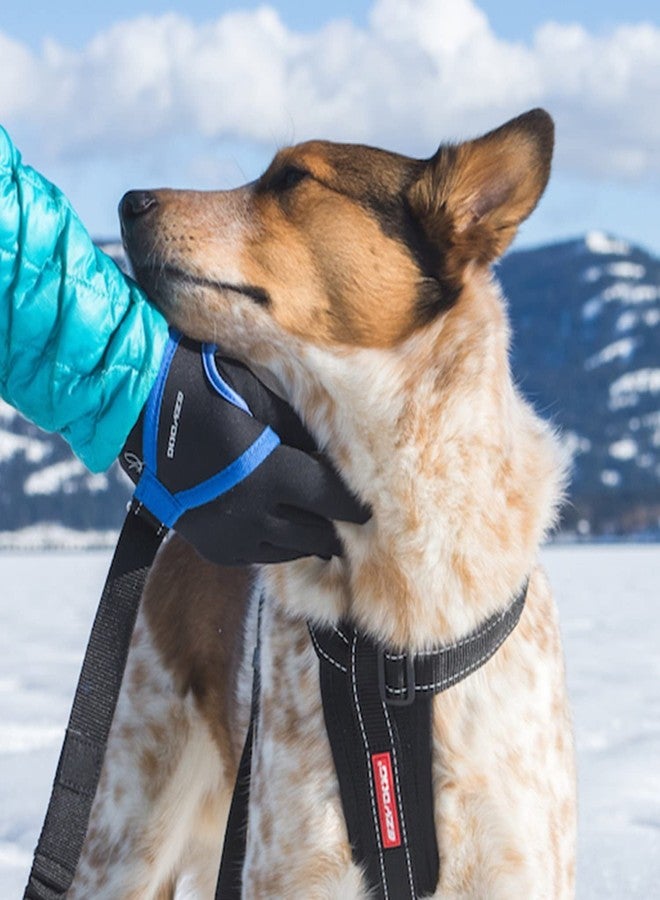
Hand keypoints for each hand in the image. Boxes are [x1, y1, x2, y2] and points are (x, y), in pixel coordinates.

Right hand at [120, 332, 369, 563]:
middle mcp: (248, 515)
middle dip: (338, 527)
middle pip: (315, 534)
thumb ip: (305, 436)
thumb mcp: (266, 402)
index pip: (331, 500)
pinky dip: (278, 545)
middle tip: (357, 523)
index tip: (376, 508)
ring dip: (310, 539)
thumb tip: (340, 461)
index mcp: (267, 476)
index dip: (357, 504)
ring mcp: (226, 534)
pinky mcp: (209, 545)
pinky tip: (286, 530)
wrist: (140, 407)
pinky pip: (258, 556)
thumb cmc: (209, 390)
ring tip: (326, 528)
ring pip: (289, 552)